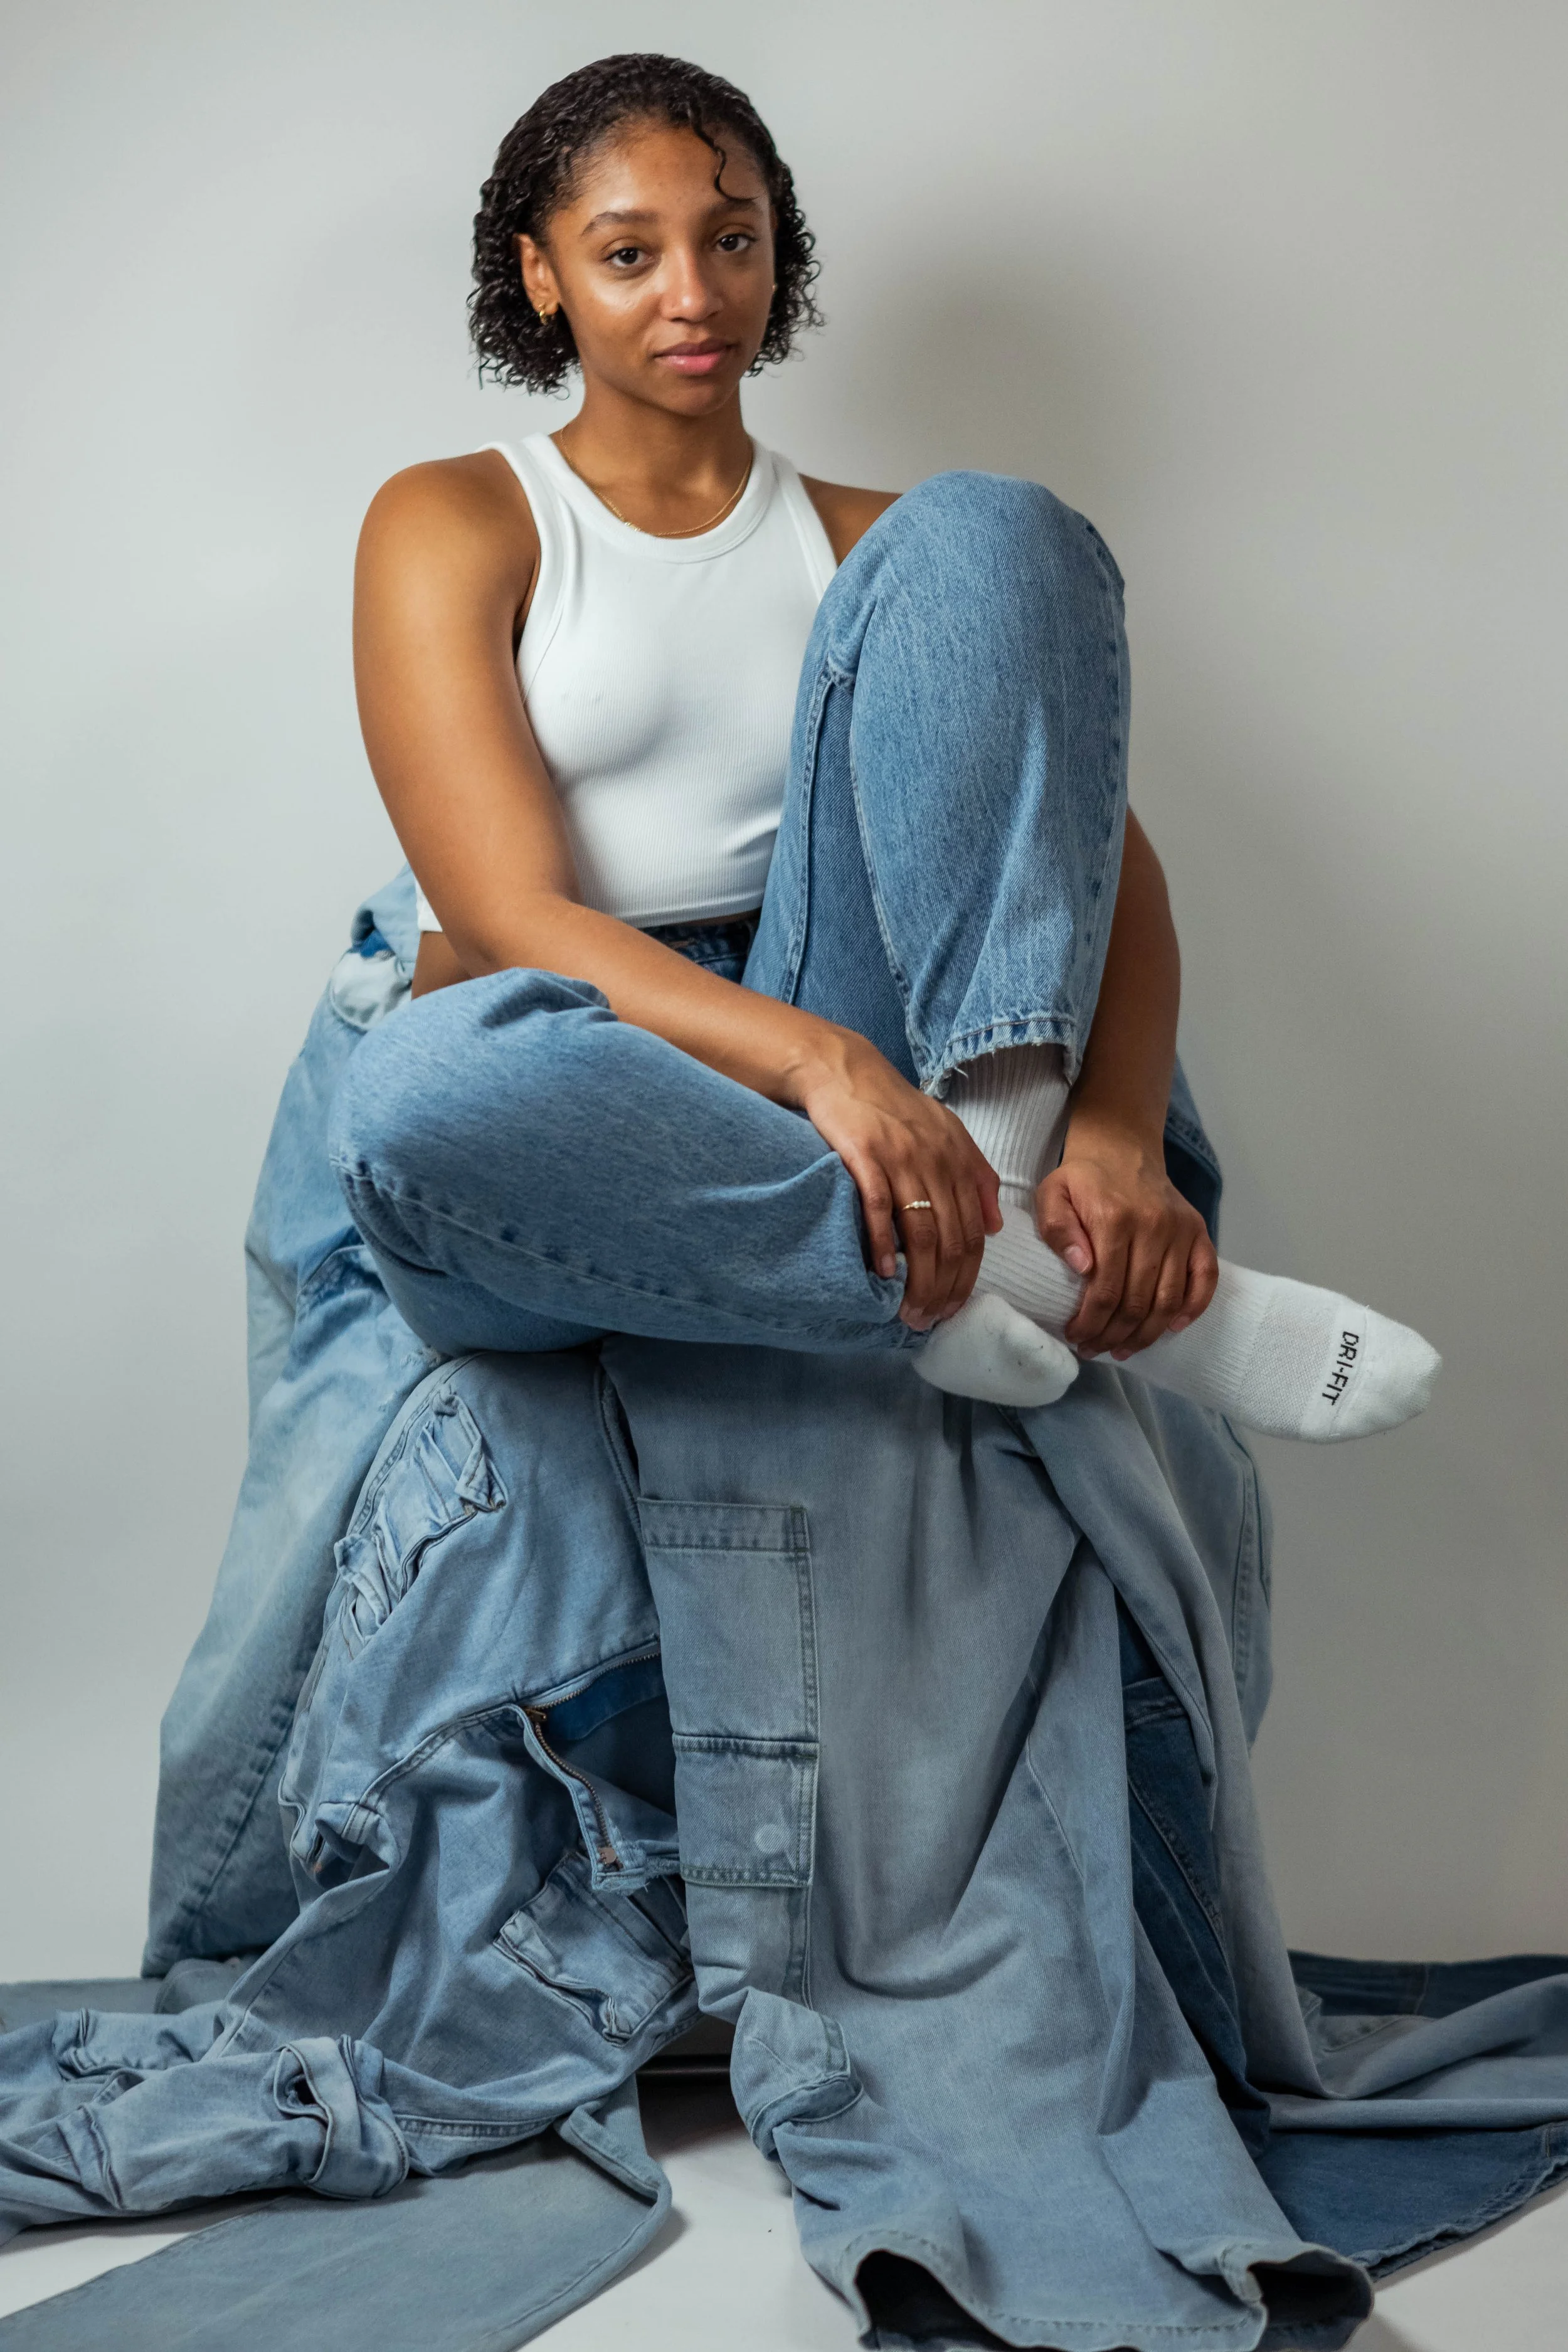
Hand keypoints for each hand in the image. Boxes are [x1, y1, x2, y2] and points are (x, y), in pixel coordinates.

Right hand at [792, 1034, 1001, 1327]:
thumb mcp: (948, 1132)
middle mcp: (937, 1161)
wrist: (845, 1071)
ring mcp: (902, 1159)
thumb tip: (996, 1226)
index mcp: (959, 1160)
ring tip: (909, 1311)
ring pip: (922, 1232)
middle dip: (945, 1288)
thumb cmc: (894, 1107)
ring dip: (919, 1279)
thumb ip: (976, 1176)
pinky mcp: (865, 1156)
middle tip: (931, 1320)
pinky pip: (880, 1208)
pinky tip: (885, 1273)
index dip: (968, 1276)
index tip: (955, 1307)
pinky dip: (885, 1245)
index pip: (975, 1232)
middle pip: (952, 1240)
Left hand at [1037, 1116, 1217, 1356]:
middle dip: (1114, 1336)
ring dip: (1147, 1334)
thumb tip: (1081, 1267)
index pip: (1105, 1290)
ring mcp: (1181, 1230)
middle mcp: (1154, 1226)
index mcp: (1114, 1218)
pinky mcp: (1199, 1231)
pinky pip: (1206, 1277)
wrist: (1122, 1151)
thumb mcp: (1052, 1194)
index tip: (1075, 1337)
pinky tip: (1172, 1328)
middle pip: (1138, 1302)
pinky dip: (1193, 1308)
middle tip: (1095, 1350)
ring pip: (1170, 1299)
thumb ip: (1057, 1229)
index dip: (1090, 1323)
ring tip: (1124, 1350)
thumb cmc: (1083, 1180)